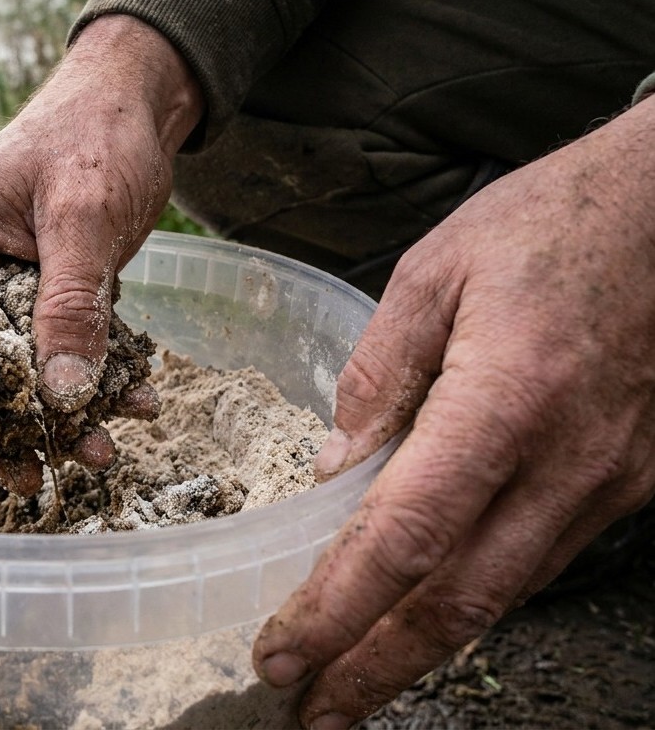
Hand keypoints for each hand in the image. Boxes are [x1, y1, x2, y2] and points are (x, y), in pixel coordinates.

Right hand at [0, 15, 202, 493]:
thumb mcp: (82, 216)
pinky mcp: (59, 293)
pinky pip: (69, 350)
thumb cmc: (94, 134)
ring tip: (100, 456)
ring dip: (58, 417)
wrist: (141, 99)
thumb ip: (70, 304)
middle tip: (36, 481)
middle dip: (2, 428)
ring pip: (23, 370)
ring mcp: (15, 285)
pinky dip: (100, 381)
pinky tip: (139, 402)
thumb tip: (63, 398)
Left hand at [252, 96, 654, 727]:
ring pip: (504, 597)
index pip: (405, 535)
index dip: (339, 608)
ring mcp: (609, 482)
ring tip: (353, 684)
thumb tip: (334, 469)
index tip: (283, 655)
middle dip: (375, 668)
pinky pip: (539, 562)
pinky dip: (475, 602)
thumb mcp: (435, 272)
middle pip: (458, 599)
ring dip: (422, 652)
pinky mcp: (629, 484)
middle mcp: (566, 460)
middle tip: (309, 713)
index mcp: (506, 399)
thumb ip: (378, 374)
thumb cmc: (551, 223)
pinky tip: (426, 618)